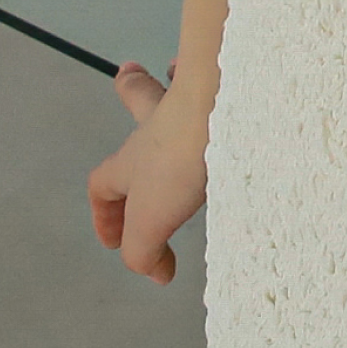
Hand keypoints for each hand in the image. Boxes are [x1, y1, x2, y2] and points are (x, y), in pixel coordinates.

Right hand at [87, 61, 209, 287]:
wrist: (219, 110)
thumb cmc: (178, 163)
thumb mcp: (149, 221)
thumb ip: (143, 252)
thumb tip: (157, 272)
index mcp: (132, 161)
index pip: (103, 185)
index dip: (104, 216)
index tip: (116, 243)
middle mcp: (158, 126)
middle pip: (137, 103)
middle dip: (129, 94)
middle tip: (126, 77)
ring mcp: (194, 105)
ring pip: (180, 85)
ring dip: (176, 84)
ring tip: (180, 74)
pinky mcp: (229, 97)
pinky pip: (223, 88)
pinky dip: (225, 90)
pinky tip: (242, 99)